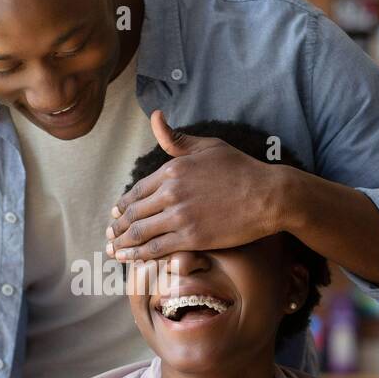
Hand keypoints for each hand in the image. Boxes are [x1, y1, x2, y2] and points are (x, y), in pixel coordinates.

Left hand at [105, 111, 283, 261]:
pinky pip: (156, 248)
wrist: (268, 195)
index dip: (123, 206)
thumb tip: (155, 117)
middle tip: (110, 236)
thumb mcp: (207, 146)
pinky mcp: (191, 237)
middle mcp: (171, 192)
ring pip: (140, 233)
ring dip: (122, 244)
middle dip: (118, 227)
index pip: (137, 191)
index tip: (116, 214)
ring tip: (113, 251)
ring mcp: (180, 215)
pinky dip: (138, 256)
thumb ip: (176, 139)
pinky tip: (130, 260)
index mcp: (172, 169)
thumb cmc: (241, 169)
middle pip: (134, 213)